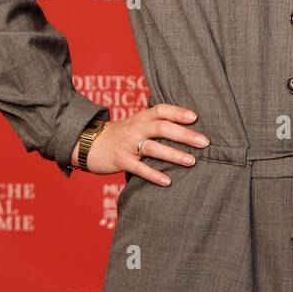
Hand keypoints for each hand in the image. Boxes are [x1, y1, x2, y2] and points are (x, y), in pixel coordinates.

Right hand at [71, 104, 208, 185]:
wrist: (89, 144)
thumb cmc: (120, 135)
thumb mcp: (136, 124)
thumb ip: (155, 125)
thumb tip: (186, 129)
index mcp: (141, 118)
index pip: (161, 110)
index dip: (178, 112)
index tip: (195, 117)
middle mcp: (135, 128)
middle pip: (162, 128)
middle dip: (184, 135)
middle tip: (204, 142)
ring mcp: (127, 144)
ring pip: (153, 147)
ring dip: (174, 154)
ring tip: (191, 161)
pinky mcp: (120, 160)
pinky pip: (139, 168)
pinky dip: (154, 174)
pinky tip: (168, 181)